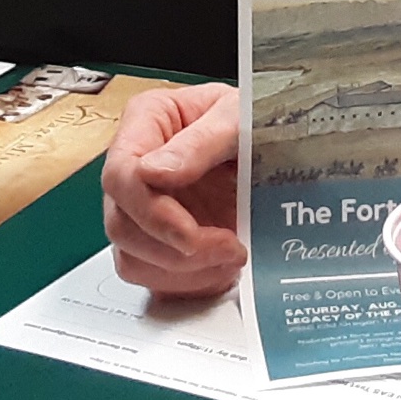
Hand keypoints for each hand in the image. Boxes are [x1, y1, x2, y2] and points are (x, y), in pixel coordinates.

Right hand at [102, 83, 245, 297]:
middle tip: (229, 246)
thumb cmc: (256, 117)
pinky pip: (151, 275)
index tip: (190, 235)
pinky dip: (186, 282)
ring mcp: (142, 204)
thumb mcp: (239, 118)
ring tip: (229, 258)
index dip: (151, 213)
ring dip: (182, 271)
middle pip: (122, 224)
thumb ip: (201, 142)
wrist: (279, 142)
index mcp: (147, 121)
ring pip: (131, 257)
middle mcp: (135, 164)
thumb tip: (152, 172)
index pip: (121, 176)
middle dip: (175, 250)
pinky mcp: (157, 236)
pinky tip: (219, 267)